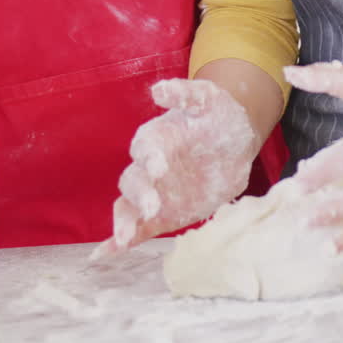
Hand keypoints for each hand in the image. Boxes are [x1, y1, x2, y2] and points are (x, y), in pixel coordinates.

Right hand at [100, 78, 258, 253]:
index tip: (160, 168)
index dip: (150, 158)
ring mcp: (154, 193)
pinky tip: (108, 253)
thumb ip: (185, 94)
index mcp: (156, 137)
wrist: (235, 143)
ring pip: (128, 206)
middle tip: (152, 207)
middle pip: (132, 181)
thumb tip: (158, 89)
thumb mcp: (207, 98)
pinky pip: (139, 228)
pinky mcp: (163, 215)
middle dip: (139, 194)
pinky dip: (121, 240)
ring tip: (126, 237)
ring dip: (125, 221)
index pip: (144, 148)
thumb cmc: (217, 115)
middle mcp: (149, 167)